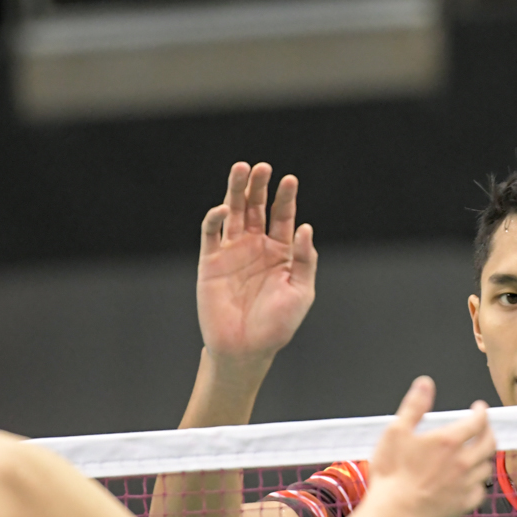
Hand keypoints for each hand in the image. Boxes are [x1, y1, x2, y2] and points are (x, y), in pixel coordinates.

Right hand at [197, 162, 316, 367]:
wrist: (245, 349)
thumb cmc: (277, 325)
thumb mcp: (300, 292)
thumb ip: (304, 260)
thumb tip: (305, 227)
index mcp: (280, 252)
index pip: (282, 216)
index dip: (285, 197)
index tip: (290, 179)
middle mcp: (255, 246)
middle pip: (256, 207)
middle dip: (259, 186)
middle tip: (262, 167)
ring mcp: (232, 252)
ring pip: (233, 213)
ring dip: (235, 191)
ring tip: (241, 168)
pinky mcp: (211, 262)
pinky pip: (211, 234)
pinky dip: (214, 219)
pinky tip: (222, 209)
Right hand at [368, 378, 494, 516]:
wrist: (393, 514)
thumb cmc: (390, 474)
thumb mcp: (396, 432)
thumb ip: (414, 406)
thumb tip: (425, 383)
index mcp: (449, 441)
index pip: (478, 421)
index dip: (481, 411)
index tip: (479, 408)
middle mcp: (463, 461)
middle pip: (489, 443)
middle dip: (489, 431)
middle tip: (484, 428)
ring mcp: (465, 485)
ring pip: (487, 466)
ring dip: (485, 456)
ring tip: (478, 453)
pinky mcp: (463, 505)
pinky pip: (481, 491)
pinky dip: (479, 483)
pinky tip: (472, 481)